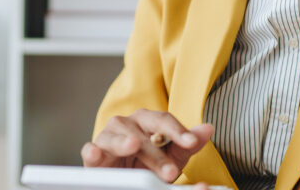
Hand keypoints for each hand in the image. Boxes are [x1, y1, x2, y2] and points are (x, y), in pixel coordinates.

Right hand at [81, 109, 213, 183]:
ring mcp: (108, 137)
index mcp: (147, 120)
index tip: (192, 143)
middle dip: (158, 154)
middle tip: (171, 172)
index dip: (178, 131)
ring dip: (125, 142)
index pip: (164, 121)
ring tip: (134, 145)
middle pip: (143, 133)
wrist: (124, 178)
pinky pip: (91, 150)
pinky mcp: (93, 155)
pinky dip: (92, 151)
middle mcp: (127, 124)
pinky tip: (95, 152)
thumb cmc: (148, 162)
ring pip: (117, 136)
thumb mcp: (171, 156)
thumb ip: (188, 144)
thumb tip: (208, 128)